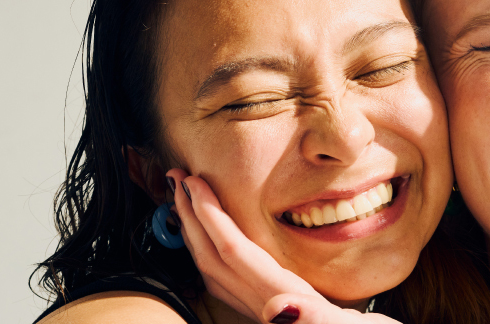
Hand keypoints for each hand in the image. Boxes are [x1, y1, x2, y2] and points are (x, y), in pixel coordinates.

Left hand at [168, 169, 401, 323]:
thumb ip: (313, 319)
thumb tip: (277, 308)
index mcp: (283, 299)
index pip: (233, 250)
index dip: (210, 215)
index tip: (193, 182)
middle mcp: (266, 306)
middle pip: (213, 258)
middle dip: (191, 217)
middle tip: (176, 178)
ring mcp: (265, 312)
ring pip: (215, 271)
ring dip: (197, 234)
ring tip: (187, 203)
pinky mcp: (273, 315)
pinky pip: (229, 282)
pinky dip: (215, 255)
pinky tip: (220, 246)